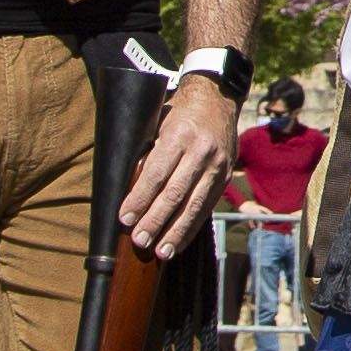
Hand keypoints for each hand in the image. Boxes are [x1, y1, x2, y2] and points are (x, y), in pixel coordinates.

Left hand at [121, 76, 238, 256]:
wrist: (217, 99)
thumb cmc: (179, 112)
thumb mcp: (158, 123)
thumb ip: (148, 152)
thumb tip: (128, 189)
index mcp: (180, 135)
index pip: (157, 173)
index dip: (140, 199)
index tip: (125, 218)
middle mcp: (201, 151)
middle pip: (175, 193)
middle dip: (155, 220)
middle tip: (139, 240)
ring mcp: (217, 165)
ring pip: (194, 205)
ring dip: (176, 232)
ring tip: (160, 252)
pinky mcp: (225, 177)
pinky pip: (207, 207)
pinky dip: (192, 227)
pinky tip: (179, 243)